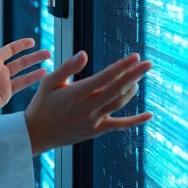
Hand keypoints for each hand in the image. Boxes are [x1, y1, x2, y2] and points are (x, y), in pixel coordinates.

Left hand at [0, 22, 51, 123]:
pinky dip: (33, 79)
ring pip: (24, 72)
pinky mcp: (6, 94)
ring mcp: (3, 82)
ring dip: (36, 66)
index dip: (21, 45)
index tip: (32, 41)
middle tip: (47, 52)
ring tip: (49, 61)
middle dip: (34, 56)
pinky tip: (42, 73)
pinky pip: (22, 84)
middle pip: (21, 61)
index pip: (10, 50)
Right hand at [24, 51, 153, 155]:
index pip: (105, 77)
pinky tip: (149, 114)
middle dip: (134, 75)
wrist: (37, 134)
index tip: (135, 57)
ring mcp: (94, 121)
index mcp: (76, 93)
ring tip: (138, 77)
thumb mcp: (48, 82)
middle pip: (117, 89)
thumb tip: (84, 54)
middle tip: (148, 64)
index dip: (122, 66)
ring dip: (131, 89)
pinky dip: (136, 120)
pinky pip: (120, 124)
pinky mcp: (96, 130)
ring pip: (119, 103)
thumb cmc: (42, 104)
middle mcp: (88, 108)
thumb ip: (67, 68)